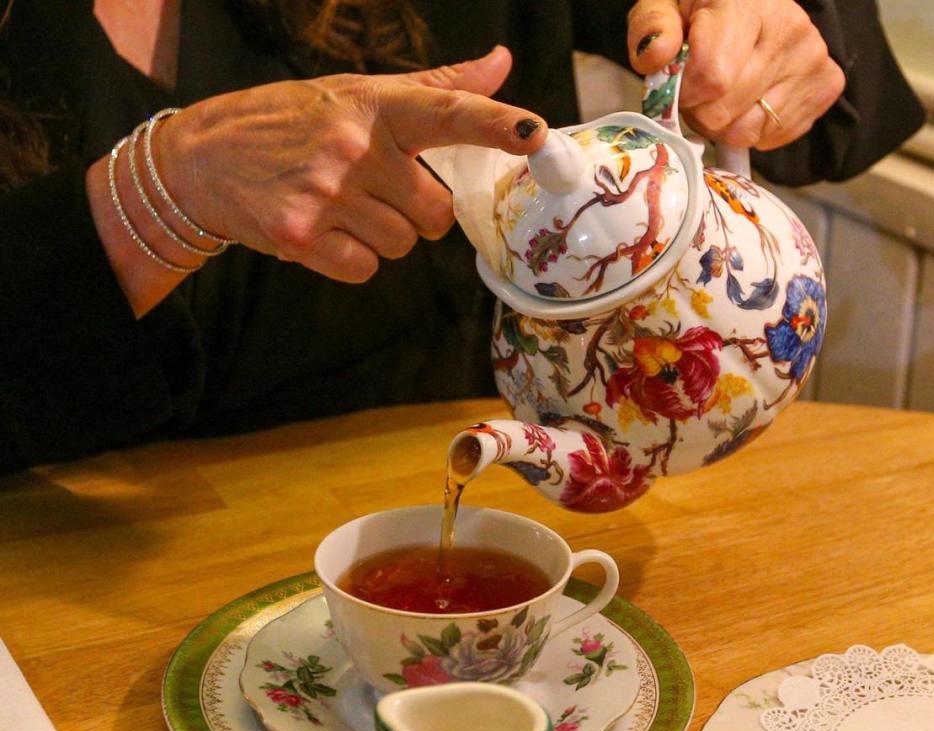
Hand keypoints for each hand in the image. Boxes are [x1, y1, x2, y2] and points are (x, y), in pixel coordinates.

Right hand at [155, 46, 546, 281]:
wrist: (203, 159)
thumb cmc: (290, 123)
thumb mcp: (357, 94)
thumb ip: (434, 89)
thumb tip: (500, 65)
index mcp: (375, 106)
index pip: (447, 112)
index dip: (496, 124)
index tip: (535, 133)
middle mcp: (354, 146)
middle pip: (435, 214)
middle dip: (415, 213)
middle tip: (374, 192)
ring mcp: (327, 194)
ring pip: (401, 246)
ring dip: (380, 236)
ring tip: (341, 208)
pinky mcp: (303, 237)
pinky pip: (365, 268)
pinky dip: (351, 259)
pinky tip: (324, 231)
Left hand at [627, 0, 844, 149]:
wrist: (751, 3)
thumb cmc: (700, 9)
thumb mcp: (664, 5)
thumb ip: (652, 27)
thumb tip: (656, 55)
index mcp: (745, 3)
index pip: (713, 78)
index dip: (686, 92)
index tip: (681, 81)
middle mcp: (788, 26)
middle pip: (724, 112)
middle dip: (701, 110)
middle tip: (701, 88)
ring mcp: (812, 57)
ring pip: (747, 131)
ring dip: (725, 124)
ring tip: (725, 92)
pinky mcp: (826, 84)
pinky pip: (772, 136)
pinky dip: (753, 129)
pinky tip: (751, 98)